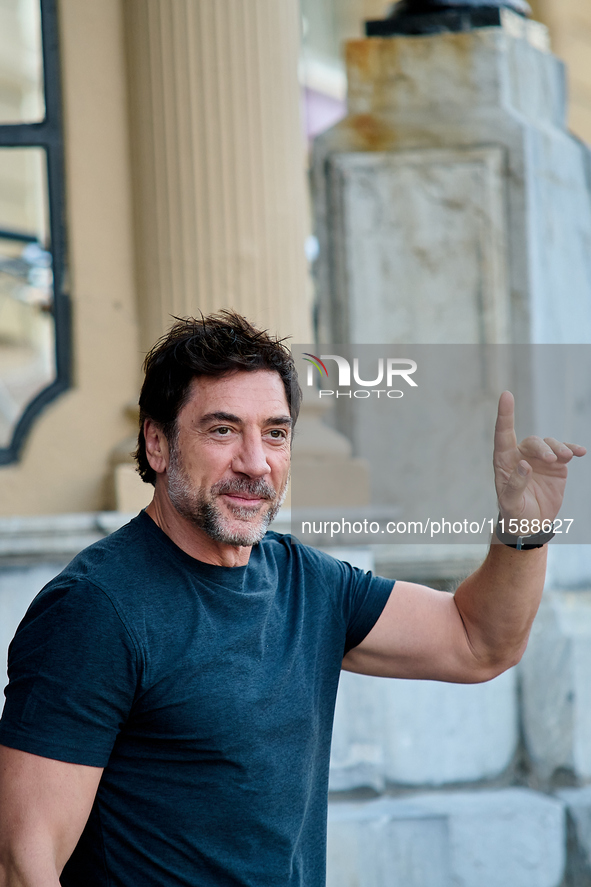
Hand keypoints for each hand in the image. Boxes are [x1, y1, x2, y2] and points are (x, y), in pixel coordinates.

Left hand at [494, 391, 585, 525]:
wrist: (532, 523)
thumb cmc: (515, 513)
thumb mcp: (510, 504)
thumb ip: (514, 485)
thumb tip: (524, 465)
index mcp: (503, 462)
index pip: (503, 434)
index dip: (504, 414)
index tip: (506, 395)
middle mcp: (521, 455)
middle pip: (532, 442)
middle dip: (543, 448)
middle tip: (551, 459)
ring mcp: (539, 459)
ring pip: (549, 444)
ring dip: (558, 448)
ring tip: (566, 457)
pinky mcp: (556, 466)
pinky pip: (565, 452)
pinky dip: (572, 449)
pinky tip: (580, 452)